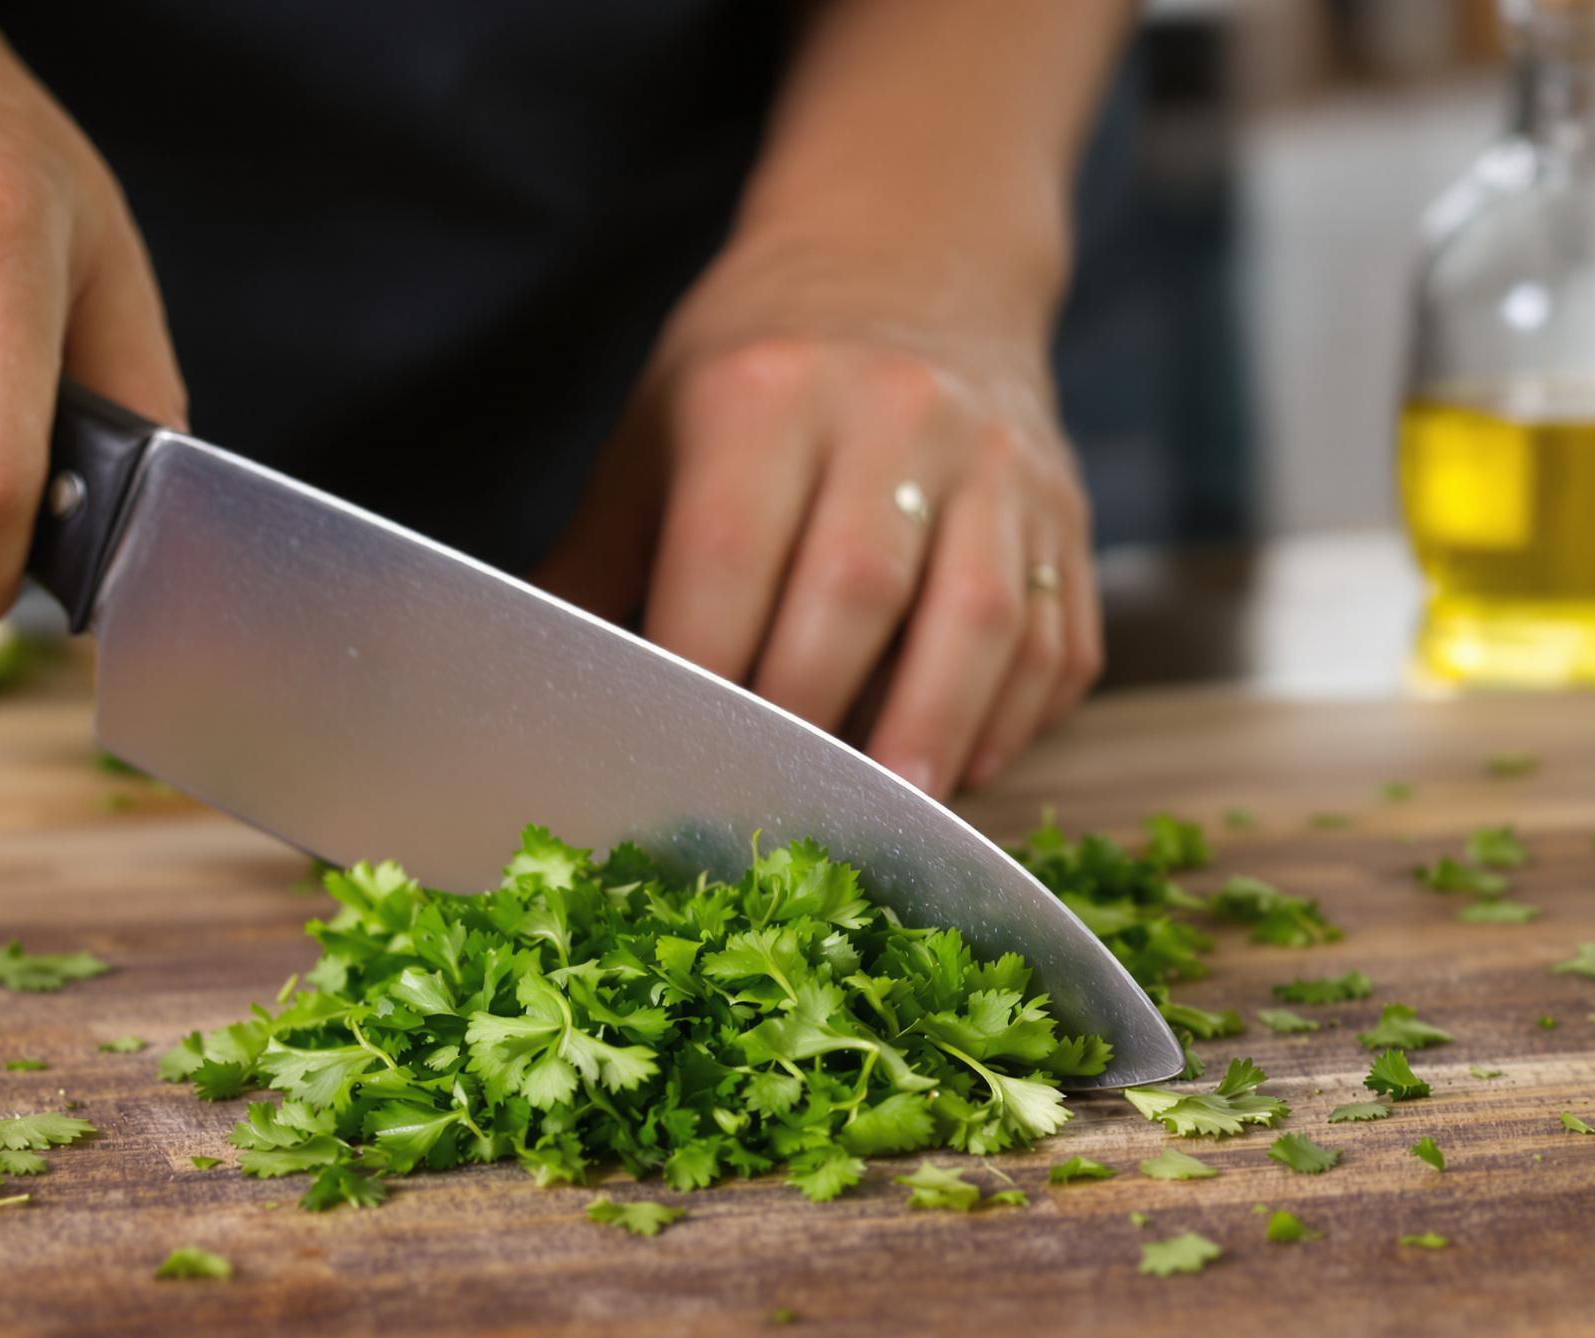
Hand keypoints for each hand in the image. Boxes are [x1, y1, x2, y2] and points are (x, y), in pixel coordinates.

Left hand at [539, 232, 1101, 796]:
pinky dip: (1014, 717)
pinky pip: (1056, 633)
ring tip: (897, 819)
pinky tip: (964, 770)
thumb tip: (530, 690)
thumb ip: (598, 562)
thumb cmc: (758, 372)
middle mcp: (895, 413)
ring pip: (981, 616)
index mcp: (768, 391)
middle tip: (772, 811)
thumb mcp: (657, 429)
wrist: (909, 261)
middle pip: (857, 589)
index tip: (672, 760)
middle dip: (812, 716)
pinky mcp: (1064, 511)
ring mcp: (999, 461)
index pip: (730, 550)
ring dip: (935, 730)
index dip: (702, 668)